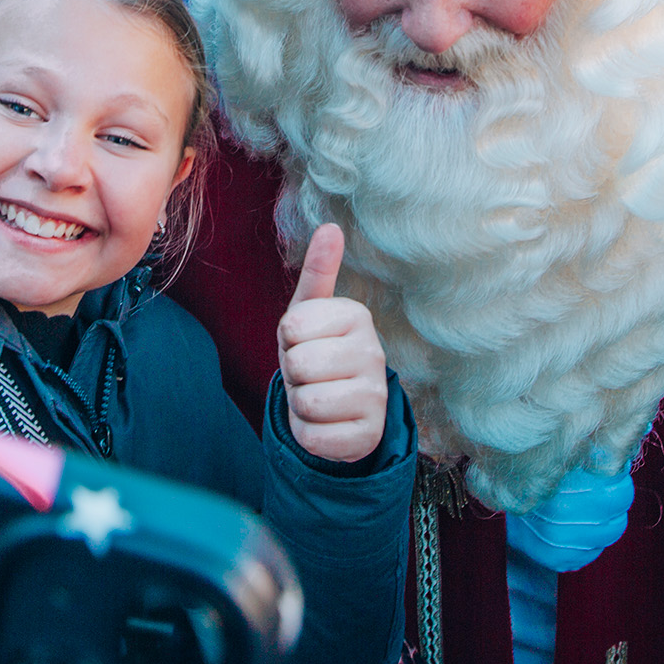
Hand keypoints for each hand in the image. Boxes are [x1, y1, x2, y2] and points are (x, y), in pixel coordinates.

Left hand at [279, 224, 387, 465]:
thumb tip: (331, 227)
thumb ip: (317, 271)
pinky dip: (309, 433)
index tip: (305, 341)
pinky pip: (314, 436)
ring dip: (300, 404)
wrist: (339, 408)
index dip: (288, 339)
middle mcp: (374, 353)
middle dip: (294, 373)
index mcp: (356, 316)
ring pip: (307, 401)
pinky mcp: (368, 435)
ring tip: (318, 395)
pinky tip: (326, 423)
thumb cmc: (316, 349)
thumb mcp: (310, 311)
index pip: (291, 326)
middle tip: (311, 372)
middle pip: (299, 364)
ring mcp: (376, 396)